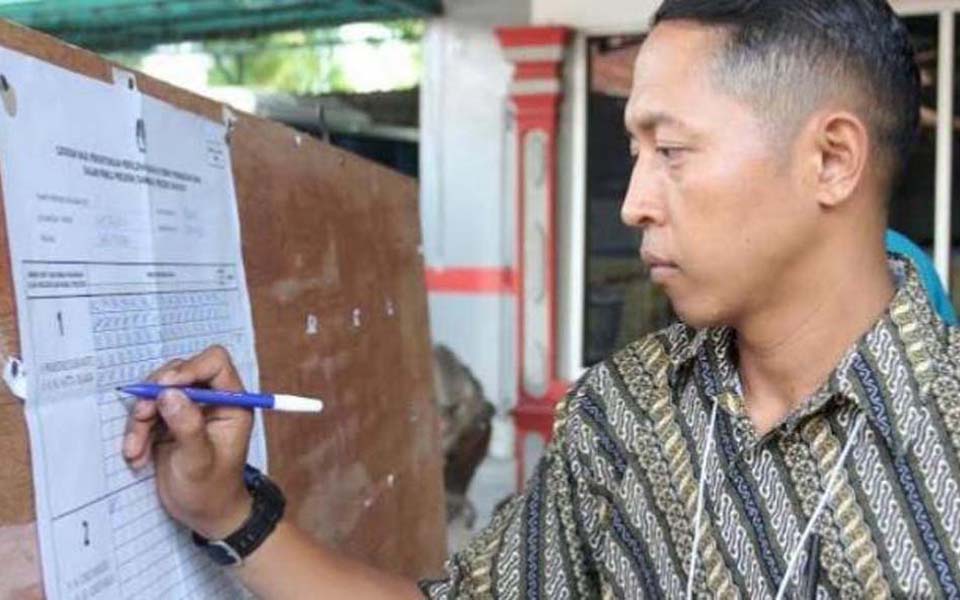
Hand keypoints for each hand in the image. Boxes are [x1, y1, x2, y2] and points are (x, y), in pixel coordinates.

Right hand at [122, 345, 253, 538]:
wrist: (203, 514)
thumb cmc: (211, 490)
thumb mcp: (198, 461)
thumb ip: (187, 426)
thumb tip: (169, 393)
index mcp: (232, 403)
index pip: (215, 363)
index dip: (190, 367)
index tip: (166, 386)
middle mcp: (212, 400)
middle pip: (180, 372)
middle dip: (156, 393)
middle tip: (142, 417)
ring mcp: (190, 408)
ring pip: (159, 392)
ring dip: (141, 417)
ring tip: (135, 450)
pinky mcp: (169, 421)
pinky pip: (148, 411)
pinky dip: (137, 431)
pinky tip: (136, 456)